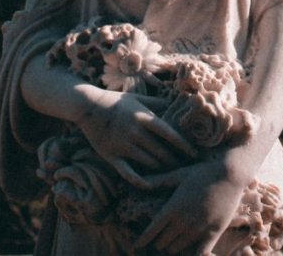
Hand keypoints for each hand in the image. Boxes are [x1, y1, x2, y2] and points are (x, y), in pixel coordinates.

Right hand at [76, 88, 196, 187]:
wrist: (88, 106)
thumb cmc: (115, 101)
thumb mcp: (136, 97)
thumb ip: (156, 102)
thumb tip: (174, 103)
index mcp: (143, 117)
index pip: (169, 134)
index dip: (183, 145)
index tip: (194, 154)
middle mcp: (134, 132)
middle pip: (161, 151)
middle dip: (175, 160)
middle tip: (184, 166)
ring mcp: (123, 145)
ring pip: (148, 163)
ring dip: (161, 169)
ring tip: (170, 172)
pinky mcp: (111, 155)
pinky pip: (127, 172)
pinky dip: (139, 181)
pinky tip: (149, 185)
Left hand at [135, 157, 248, 253]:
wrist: (229, 174)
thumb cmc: (202, 171)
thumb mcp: (178, 174)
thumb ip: (159, 181)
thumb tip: (140, 181)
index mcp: (172, 207)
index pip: (151, 231)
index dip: (142, 240)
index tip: (136, 246)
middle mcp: (183, 221)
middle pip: (163, 242)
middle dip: (158, 242)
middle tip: (158, 240)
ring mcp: (198, 228)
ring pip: (177, 248)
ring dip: (172, 247)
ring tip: (172, 245)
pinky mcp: (213, 232)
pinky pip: (200, 253)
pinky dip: (193, 255)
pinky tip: (189, 254)